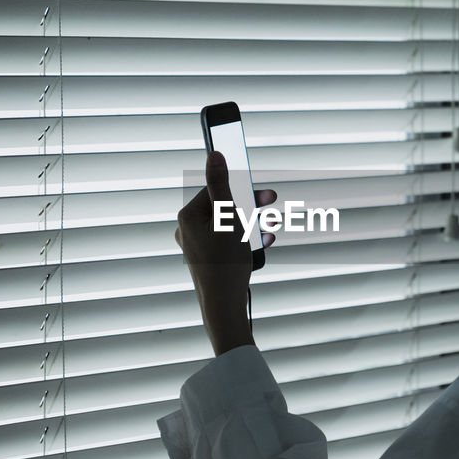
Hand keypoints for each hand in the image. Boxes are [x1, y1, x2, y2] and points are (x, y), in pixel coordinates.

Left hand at [175, 150, 276, 351]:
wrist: (223, 304)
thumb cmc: (224, 261)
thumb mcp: (227, 216)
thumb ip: (221, 184)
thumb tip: (214, 154)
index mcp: (188, 217)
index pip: (215, 190)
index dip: (241, 189)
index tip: (262, 191)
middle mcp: (189, 231)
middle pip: (224, 207)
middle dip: (251, 206)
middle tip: (271, 202)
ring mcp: (198, 247)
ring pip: (230, 225)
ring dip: (253, 222)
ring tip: (270, 226)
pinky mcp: (209, 261)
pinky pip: (230, 242)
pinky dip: (247, 239)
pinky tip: (263, 240)